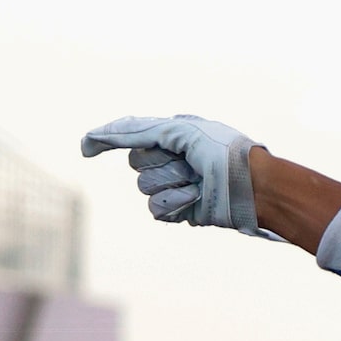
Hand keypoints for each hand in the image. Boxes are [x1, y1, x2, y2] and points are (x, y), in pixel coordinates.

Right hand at [80, 115, 269, 235]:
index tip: (87, 149)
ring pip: (145, 187)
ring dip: (172, 182)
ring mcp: (176, 186)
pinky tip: (196, 198)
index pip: (129, 137)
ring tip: (199, 181)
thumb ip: (136, 130)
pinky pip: (156, 209)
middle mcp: (172, 160)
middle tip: (190, 162)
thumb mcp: (179, 131)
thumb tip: (96, 136)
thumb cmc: (223, 154)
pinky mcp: (182, 210)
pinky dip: (175, 202)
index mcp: (173, 137)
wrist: (253, 187)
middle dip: (160, 162)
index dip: (106, 140)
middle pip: (137, 163)